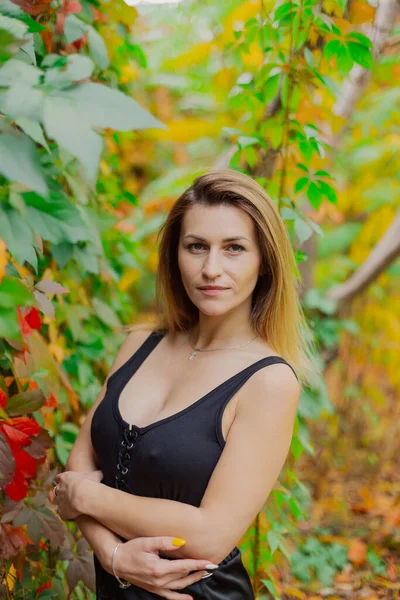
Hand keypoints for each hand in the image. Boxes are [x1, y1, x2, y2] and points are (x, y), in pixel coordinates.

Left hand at [52, 469, 102, 520]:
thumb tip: (102, 472)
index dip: (60, 481)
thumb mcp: (95, 475)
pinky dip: (68, 515)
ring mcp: (59, 501)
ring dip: (66, 504)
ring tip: (75, 506)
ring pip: (60, 503)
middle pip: (57, 490)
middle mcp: (59, 489)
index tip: (64, 482)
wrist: (85, 496)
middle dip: (62, 493)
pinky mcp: (61, 512)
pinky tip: (76, 516)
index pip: (58, 478)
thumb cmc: (90, 483)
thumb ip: (96, 473)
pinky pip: (63, 514)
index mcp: (65, 478)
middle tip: (71, 495)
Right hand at [102, 536, 218, 599]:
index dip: (198, 564)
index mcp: (159, 568)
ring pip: (179, 586)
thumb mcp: (147, 542)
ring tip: (204, 575)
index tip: (210, 562)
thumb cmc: (131, 548)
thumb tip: (182, 542)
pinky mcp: (153, 590)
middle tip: (211, 565)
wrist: (116, 561)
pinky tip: (189, 598)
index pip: (184, 566)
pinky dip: (180, 598)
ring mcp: (156, 587)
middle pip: (184, 576)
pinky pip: (170, 596)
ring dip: (193, 581)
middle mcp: (159, 581)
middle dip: (198, 571)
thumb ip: (165, 542)